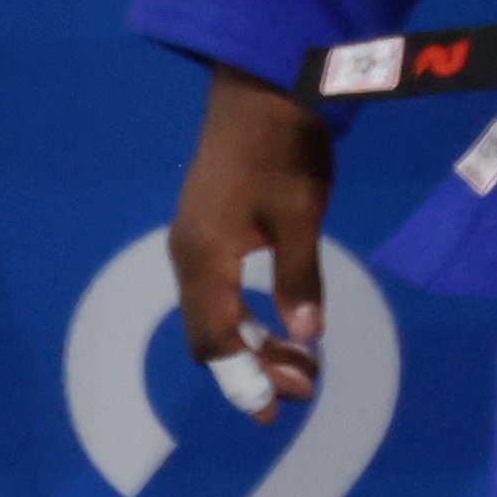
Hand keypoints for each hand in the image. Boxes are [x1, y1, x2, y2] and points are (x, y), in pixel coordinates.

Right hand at [165, 66, 333, 418]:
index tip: (275, 411)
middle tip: (304, 392)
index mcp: (205, 257)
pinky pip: (217, 292)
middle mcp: (189, 256)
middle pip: (210, 336)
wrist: (261, 85)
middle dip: (253, 371)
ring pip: (213, 315)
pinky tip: (278, 324)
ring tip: (302, 366)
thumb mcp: (300, 214)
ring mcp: (193, 241)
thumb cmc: (282, 148)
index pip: (215, 341)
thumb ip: (299, 278)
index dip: (244, 381)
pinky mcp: (206, 228)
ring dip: (253, 346)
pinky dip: (246, 319)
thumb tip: (307, 339)